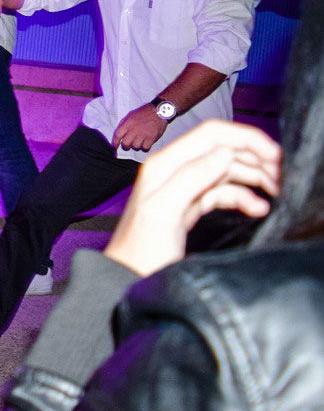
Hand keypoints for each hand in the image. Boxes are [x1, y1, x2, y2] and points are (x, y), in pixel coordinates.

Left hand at [104, 120, 279, 276]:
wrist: (129, 276)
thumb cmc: (140, 250)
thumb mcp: (163, 212)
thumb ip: (190, 178)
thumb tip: (224, 154)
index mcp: (165, 164)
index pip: (211, 133)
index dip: (245, 138)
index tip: (273, 154)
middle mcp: (173, 170)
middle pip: (222, 148)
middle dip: (254, 157)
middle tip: (280, 176)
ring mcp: (183, 187)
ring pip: (226, 170)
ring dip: (253, 177)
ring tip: (275, 192)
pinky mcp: (191, 205)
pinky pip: (222, 192)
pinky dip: (243, 196)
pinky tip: (257, 208)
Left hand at [112, 102, 173, 152]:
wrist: (159, 111)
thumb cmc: (144, 113)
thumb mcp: (130, 115)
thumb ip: (123, 124)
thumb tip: (119, 134)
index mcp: (127, 124)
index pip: (117, 135)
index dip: (114, 142)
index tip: (114, 146)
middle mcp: (134, 130)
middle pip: (126, 144)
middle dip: (126, 146)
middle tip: (128, 146)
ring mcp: (143, 135)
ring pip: (135, 147)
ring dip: (136, 146)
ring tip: (139, 142)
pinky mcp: (151, 138)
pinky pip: (145, 148)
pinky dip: (145, 148)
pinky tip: (145, 144)